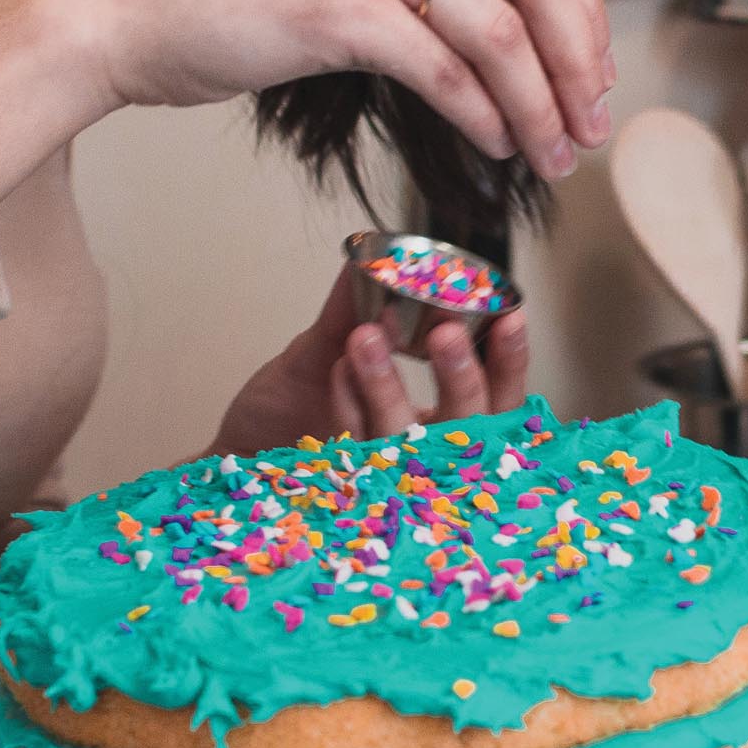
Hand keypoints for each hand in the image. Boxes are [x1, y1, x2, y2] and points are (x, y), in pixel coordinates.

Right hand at [67, 0, 613, 185]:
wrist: (126, 4)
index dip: (585, 6)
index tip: (596, 65)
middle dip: (580, 60)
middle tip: (592, 119)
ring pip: (502, 29)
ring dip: (542, 103)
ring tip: (554, 149)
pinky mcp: (337, 0)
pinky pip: (448, 69)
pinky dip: (487, 115)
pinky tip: (496, 143)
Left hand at [209, 266, 532, 454]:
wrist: (236, 454)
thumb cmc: (290, 408)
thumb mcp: (324, 349)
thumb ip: (351, 311)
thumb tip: (370, 254)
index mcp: (443, 424)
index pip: (497, 399)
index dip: (509, 362)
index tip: (511, 316)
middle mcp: (426, 459)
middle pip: (469, 426)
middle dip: (462, 377)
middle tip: (445, 333)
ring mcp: (386, 481)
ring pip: (409, 441)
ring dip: (391, 387)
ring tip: (367, 338)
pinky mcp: (342, 493)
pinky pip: (355, 452)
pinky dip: (347, 407)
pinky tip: (336, 368)